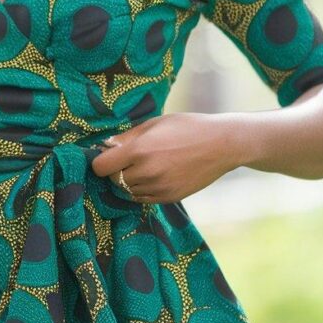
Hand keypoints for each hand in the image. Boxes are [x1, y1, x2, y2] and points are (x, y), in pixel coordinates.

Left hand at [88, 113, 239, 202]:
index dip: (101, 161)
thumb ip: (127, 137)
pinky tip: (154, 175)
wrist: (222, 144)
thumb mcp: (154, 124)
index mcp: (139, 150)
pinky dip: (142, 189)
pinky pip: (142, 199)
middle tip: (128, 159)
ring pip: (127, 191)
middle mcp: (146, 172)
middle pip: (112, 180)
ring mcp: (158, 188)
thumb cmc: (187, 127)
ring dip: (128, 181)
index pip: (101, 167)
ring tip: (145, 165)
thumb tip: (104, 147)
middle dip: (115, 170)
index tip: (108, 155)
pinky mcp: (169, 198)